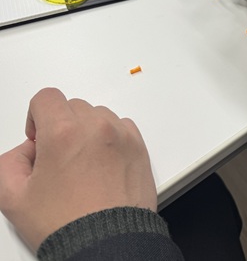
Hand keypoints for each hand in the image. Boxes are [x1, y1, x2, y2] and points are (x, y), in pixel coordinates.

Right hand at [0, 88, 155, 250]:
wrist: (107, 243)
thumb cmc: (66, 224)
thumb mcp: (14, 197)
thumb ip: (11, 162)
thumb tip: (27, 151)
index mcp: (64, 133)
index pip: (46, 98)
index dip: (36, 118)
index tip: (39, 140)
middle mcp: (97, 128)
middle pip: (73, 106)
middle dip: (62, 126)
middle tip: (59, 158)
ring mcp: (122, 136)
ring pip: (99, 115)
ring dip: (88, 131)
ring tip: (83, 164)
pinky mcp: (139, 147)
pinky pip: (122, 127)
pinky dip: (110, 138)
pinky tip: (102, 165)